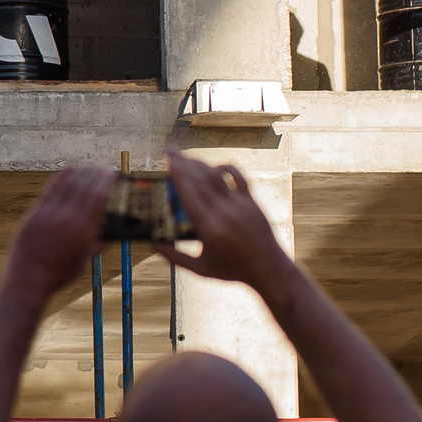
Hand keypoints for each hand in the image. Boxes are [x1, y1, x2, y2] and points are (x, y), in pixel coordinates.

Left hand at [1, 165, 116, 301]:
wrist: (27, 278)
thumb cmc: (57, 274)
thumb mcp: (81, 261)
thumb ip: (94, 246)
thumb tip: (107, 237)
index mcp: (82, 230)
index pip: (97, 196)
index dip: (106, 181)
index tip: (113, 174)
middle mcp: (66, 218)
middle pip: (83, 185)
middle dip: (95, 173)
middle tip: (104, 168)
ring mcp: (48, 213)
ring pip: (66, 183)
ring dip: (80, 171)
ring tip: (88, 167)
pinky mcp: (34, 212)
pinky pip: (50, 188)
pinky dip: (62, 177)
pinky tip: (68, 172)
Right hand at [156, 152, 294, 298]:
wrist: (268, 268)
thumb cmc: (233, 270)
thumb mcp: (200, 269)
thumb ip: (175, 257)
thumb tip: (154, 244)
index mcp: (209, 227)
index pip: (191, 193)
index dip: (179, 175)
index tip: (168, 162)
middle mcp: (224, 212)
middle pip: (201, 179)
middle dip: (184, 163)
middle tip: (171, 151)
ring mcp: (240, 205)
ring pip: (217, 176)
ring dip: (201, 163)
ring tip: (187, 158)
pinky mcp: (252, 202)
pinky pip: (239, 178)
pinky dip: (226, 168)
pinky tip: (215, 166)